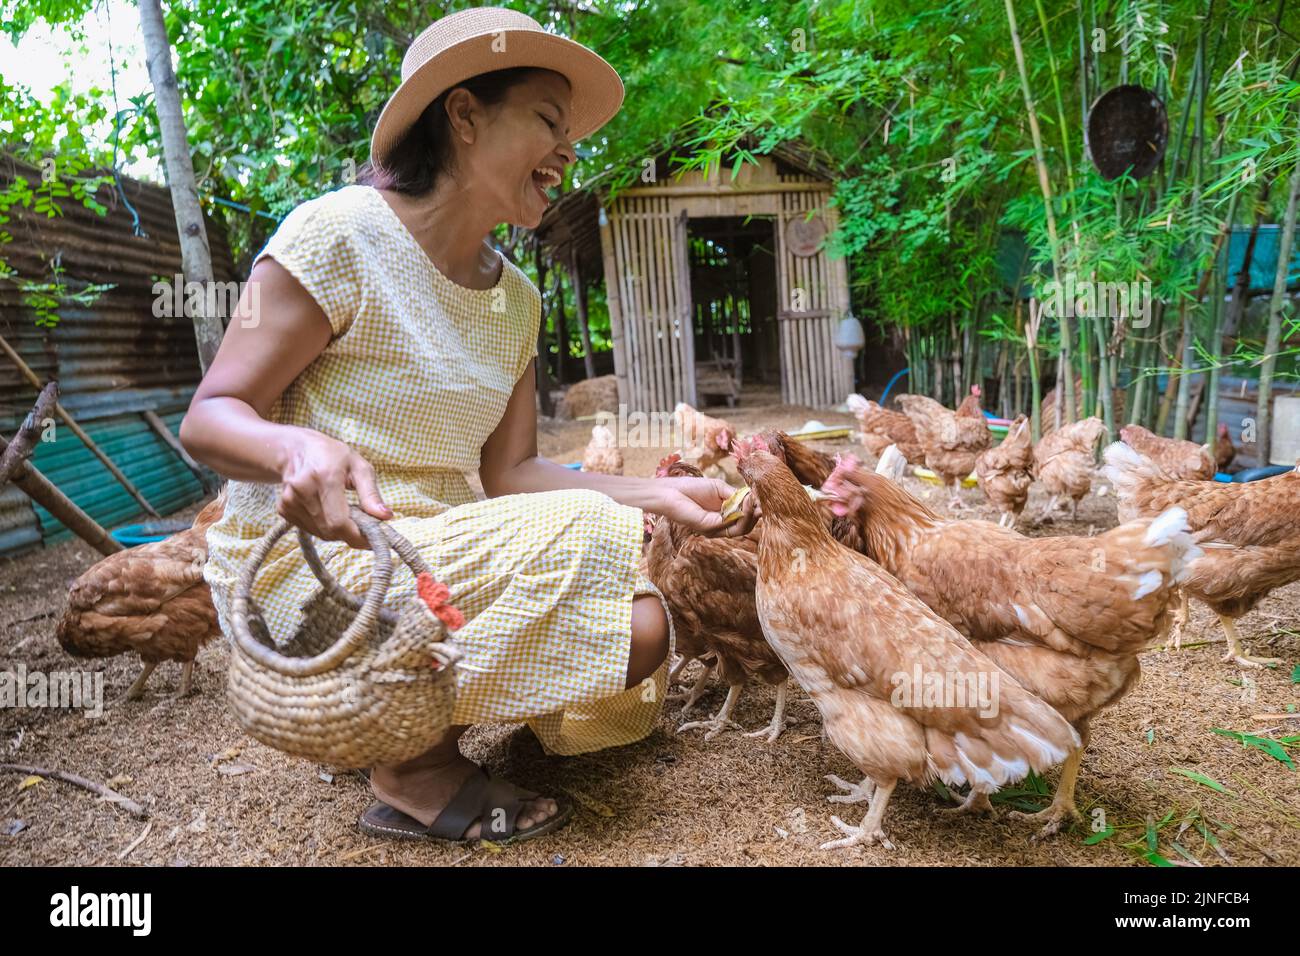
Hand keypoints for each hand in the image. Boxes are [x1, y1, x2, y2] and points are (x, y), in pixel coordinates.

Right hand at [277, 429, 392, 548]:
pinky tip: (326, 508)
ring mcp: (289, 501)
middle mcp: (303, 490)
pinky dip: (324, 525)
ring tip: (342, 508)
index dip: (357, 536)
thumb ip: (372, 494)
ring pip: (321, 533)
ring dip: (337, 529)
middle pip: (331, 530)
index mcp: (325, 477)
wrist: (296, 450)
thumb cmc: (333, 456)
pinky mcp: (283, 509)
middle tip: (361, 520)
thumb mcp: (359, 467)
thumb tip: (386, 516)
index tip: (374, 538)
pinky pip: (311, 529)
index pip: (339, 521)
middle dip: (351, 531)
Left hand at [652, 476, 757, 537]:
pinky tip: (745, 502)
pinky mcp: (710, 529)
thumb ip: (736, 495)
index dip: (755, 509)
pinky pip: (732, 526)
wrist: (671, 491)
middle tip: (762, 502)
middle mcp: (721, 524)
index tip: (764, 498)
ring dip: (751, 514)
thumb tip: (755, 499)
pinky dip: (742, 514)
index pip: (745, 517)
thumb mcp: (721, 488)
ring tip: (753, 501)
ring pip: (742, 528)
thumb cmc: (692, 487)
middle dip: (756, 514)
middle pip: (746, 525)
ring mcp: (716, 528)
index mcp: (724, 514)